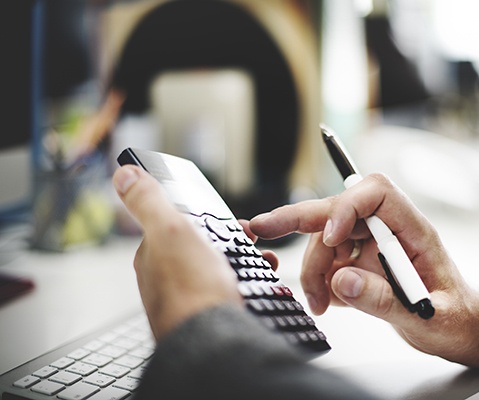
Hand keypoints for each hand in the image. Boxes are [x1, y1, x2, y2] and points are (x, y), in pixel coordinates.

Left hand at [113, 165, 277, 339]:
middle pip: (200, 248)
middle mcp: (165, 279)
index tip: (232, 219)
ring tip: (262, 261)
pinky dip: (243, 284)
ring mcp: (186, 298)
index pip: (178, 225)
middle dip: (229, 240)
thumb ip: (147, 201)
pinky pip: (226, 291)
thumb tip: (123, 173)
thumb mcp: (169, 229)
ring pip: (216, 270)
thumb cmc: (191, 288)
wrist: (212, 340)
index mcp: (153, 255)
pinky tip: (252, 286)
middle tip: (251, 239)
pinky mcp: (205, 316)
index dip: (207, 218)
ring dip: (241, 261)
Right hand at [250, 173, 478, 369]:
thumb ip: (385, 299)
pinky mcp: (362, 263)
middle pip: (339, 210)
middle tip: (263, 228)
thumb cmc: (457, 319)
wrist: (461, 330)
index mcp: (413, 230)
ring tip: (316, 303)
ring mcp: (372, 246)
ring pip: (327, 240)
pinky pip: (330, 262)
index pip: (375, 193)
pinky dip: (319, 281)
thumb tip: (341, 280)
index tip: (329, 238)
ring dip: (312, 270)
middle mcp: (388, 231)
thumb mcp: (428, 317)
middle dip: (300, 218)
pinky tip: (327, 302)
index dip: (346, 206)